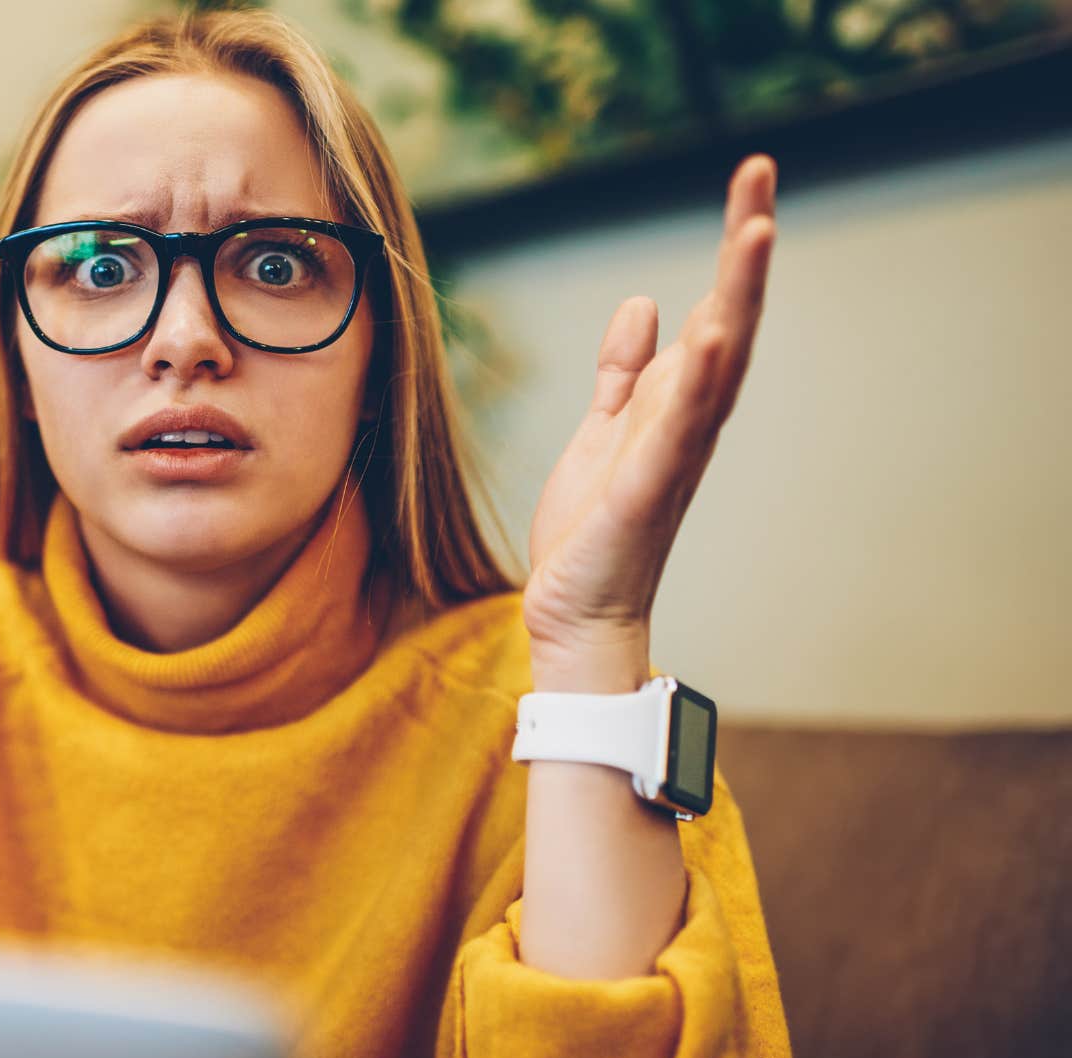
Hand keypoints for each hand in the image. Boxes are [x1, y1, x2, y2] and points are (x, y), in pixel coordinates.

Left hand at [522, 155, 777, 689]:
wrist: (577, 606)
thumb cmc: (594, 525)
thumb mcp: (602, 427)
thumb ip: (625, 370)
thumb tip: (646, 303)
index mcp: (677, 399)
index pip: (715, 306)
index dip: (734, 244)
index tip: (752, 176)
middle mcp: (689, 418)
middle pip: (730, 317)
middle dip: (745, 247)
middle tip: (762, 170)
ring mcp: (674, 450)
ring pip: (718, 362)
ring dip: (737, 298)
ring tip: (755, 230)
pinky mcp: (646, 487)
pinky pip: (677, 428)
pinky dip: (693, 381)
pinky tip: (706, 334)